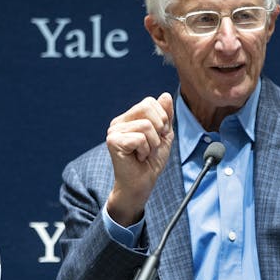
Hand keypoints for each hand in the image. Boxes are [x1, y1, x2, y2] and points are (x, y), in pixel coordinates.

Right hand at [105, 92, 174, 224]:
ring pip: (146, 125)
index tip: (160, 135)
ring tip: (145, 153)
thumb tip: (165, 95)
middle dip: (159, 128)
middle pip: (147, 107)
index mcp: (129, 118)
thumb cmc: (151, 161)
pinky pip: (140, 138)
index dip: (162, 118)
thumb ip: (166, 116)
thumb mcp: (164, 135)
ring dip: (152, 143)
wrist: (142, 184)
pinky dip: (145, 150)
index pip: (150, 102)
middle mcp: (119, 122)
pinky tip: (138, 158)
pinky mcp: (113, 142)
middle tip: (153, 145)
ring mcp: (114, 131)